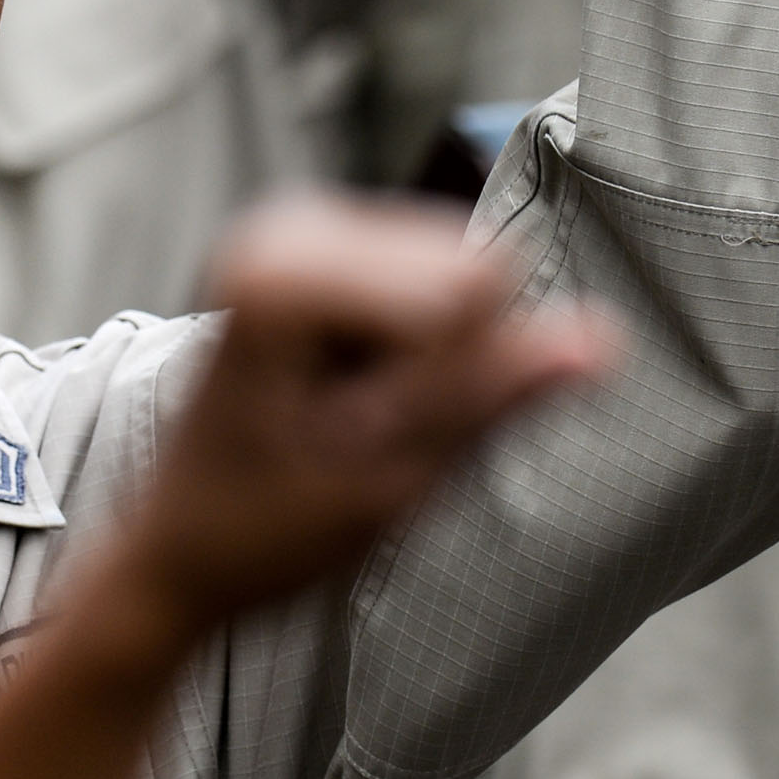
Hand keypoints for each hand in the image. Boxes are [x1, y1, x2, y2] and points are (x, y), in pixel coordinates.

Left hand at [125, 193, 610, 624]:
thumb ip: (491, 398)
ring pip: (457, 277)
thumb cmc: (262, 532)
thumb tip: (603, 341)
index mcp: (284, 274)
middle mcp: (285, 226)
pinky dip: (407, 347)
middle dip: (445, 362)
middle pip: (466, 269)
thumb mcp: (388, 484)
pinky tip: (345, 395)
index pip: (473, 285)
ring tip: (347, 417)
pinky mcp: (312, 247)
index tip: (373, 440)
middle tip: (361, 432)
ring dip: (427, 360)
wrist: (176, 553)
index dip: (459, 381)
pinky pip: (426, 283)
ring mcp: (296, 229)